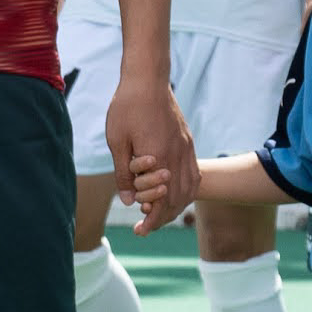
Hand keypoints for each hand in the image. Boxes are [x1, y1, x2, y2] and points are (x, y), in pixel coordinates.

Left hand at [103, 64, 189, 232]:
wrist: (147, 80)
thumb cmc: (127, 109)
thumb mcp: (117, 142)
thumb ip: (124, 174)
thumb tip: (129, 201)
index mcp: (159, 158)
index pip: (162, 201)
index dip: (152, 220)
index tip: (141, 230)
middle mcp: (178, 156)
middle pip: (178, 199)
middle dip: (164, 217)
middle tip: (148, 227)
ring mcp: (186, 149)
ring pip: (190, 188)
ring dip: (177, 205)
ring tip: (161, 214)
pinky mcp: (187, 142)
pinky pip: (194, 174)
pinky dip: (187, 190)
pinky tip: (175, 194)